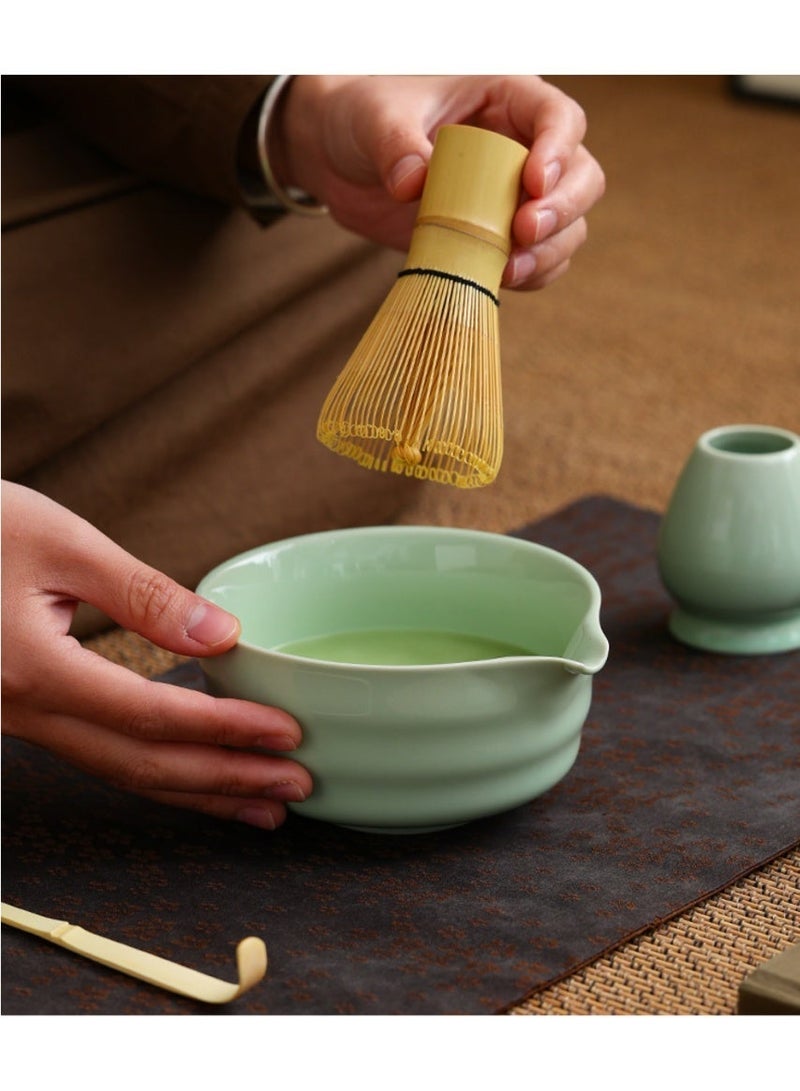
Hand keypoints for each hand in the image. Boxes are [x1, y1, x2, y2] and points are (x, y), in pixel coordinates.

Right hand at [1, 481, 311, 828]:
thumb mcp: (62, 544)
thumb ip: (144, 595)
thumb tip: (222, 635)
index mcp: (35, 670)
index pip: (150, 716)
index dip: (223, 729)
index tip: (284, 734)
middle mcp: (25, 711)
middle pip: (141, 763)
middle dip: (224, 780)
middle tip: (294, 787)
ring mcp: (22, 720)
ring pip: (120, 772)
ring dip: (195, 791)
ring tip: (261, 805)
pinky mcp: (27, 711)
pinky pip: (100, 756)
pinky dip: (158, 772)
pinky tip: (194, 775)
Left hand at [275, 75, 604, 289]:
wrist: (342, 159)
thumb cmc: (365, 115)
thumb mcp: (374, 117)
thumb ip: (394, 144)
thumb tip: (413, 183)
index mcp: (507, 98)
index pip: (559, 117)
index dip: (559, 150)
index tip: (534, 182)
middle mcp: (524, 147)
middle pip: (581, 176)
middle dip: (563, 209)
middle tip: (523, 231)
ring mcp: (515, 197)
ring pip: (568, 225)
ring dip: (548, 251)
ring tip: (510, 269)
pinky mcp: (497, 237)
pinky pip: (537, 261)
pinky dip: (531, 276)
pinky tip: (502, 280)